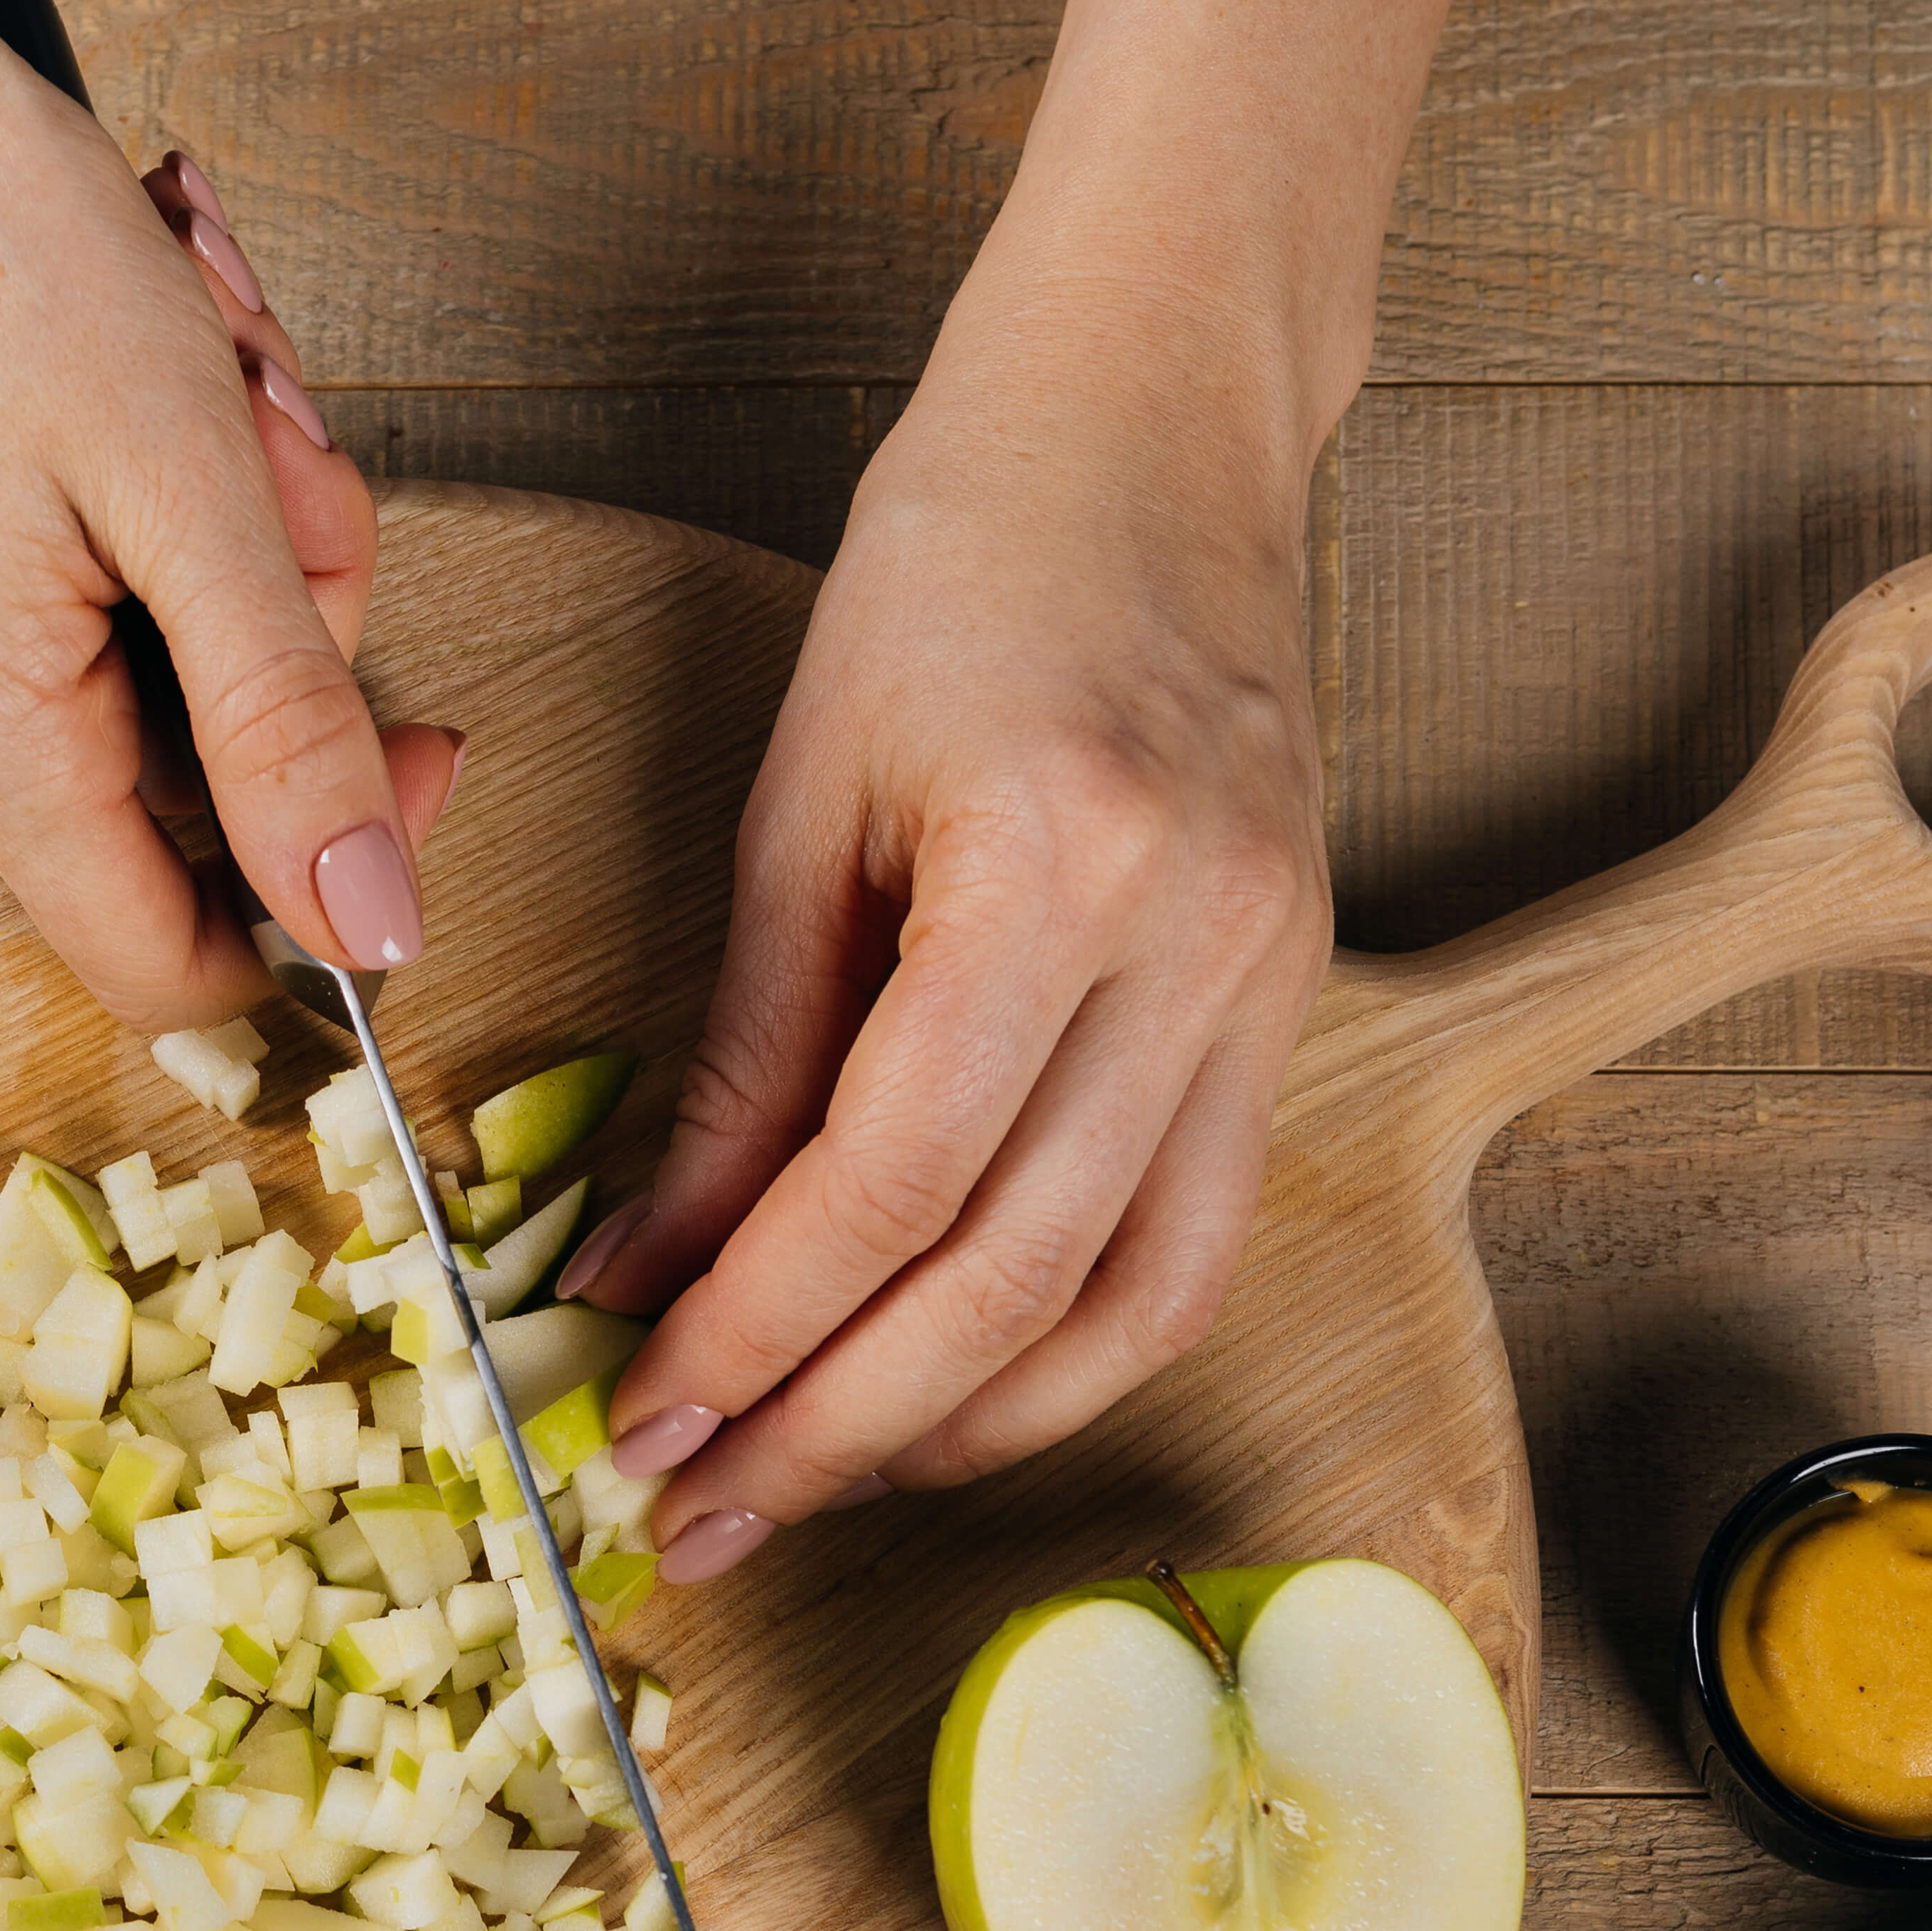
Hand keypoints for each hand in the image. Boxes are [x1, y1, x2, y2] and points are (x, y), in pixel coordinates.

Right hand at [0, 0, 449, 1017]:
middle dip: (283, 624)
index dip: (324, 886)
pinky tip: (140, 383)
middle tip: (274, 445)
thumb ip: (288, 726)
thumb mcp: (191, 484)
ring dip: (230, 541)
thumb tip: (368, 925)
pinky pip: (79, 614)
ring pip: (148, 683)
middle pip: (186, 793)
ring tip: (204, 374)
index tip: (411, 736)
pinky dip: (150, 511)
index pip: (173, 960)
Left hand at [549, 0, 1461, 1583]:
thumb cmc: (956, 562)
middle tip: (697, 1509)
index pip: (888, 1181)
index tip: (643, 1409)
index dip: (756, 1326)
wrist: (1152, 422)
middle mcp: (1194, 945)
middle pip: (1008, 1278)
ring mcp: (1268, 981)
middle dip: (835, 1424)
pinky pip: (1188, 1240)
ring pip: (1125, 1300)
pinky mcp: (1288, 1003)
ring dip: (958, 1426)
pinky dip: (1067, 1350)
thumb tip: (649, 1265)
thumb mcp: (800, 794)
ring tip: (810, 1483)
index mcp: (1055, 864)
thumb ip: (739, 1053)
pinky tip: (951, 1396)